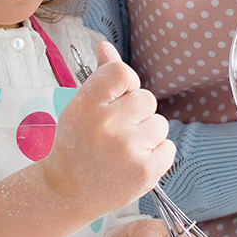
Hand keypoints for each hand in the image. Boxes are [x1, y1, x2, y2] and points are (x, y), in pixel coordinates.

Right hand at [38, 42, 173, 216]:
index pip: (123, 73)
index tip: (116, 101)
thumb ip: (99, 76)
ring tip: (124, 149)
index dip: (125, 86)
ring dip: (147, 134)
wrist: (67, 191)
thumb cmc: (75, 144)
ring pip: (160, 123)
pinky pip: (169, 147)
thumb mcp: (79, 106)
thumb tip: (106, 46)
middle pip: (146, 99)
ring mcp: (128, 149)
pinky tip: (134, 162)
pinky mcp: (145, 171)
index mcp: (87, 103)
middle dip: (136, 113)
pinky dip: (156, 154)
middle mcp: (108, 124)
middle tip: (116, 131)